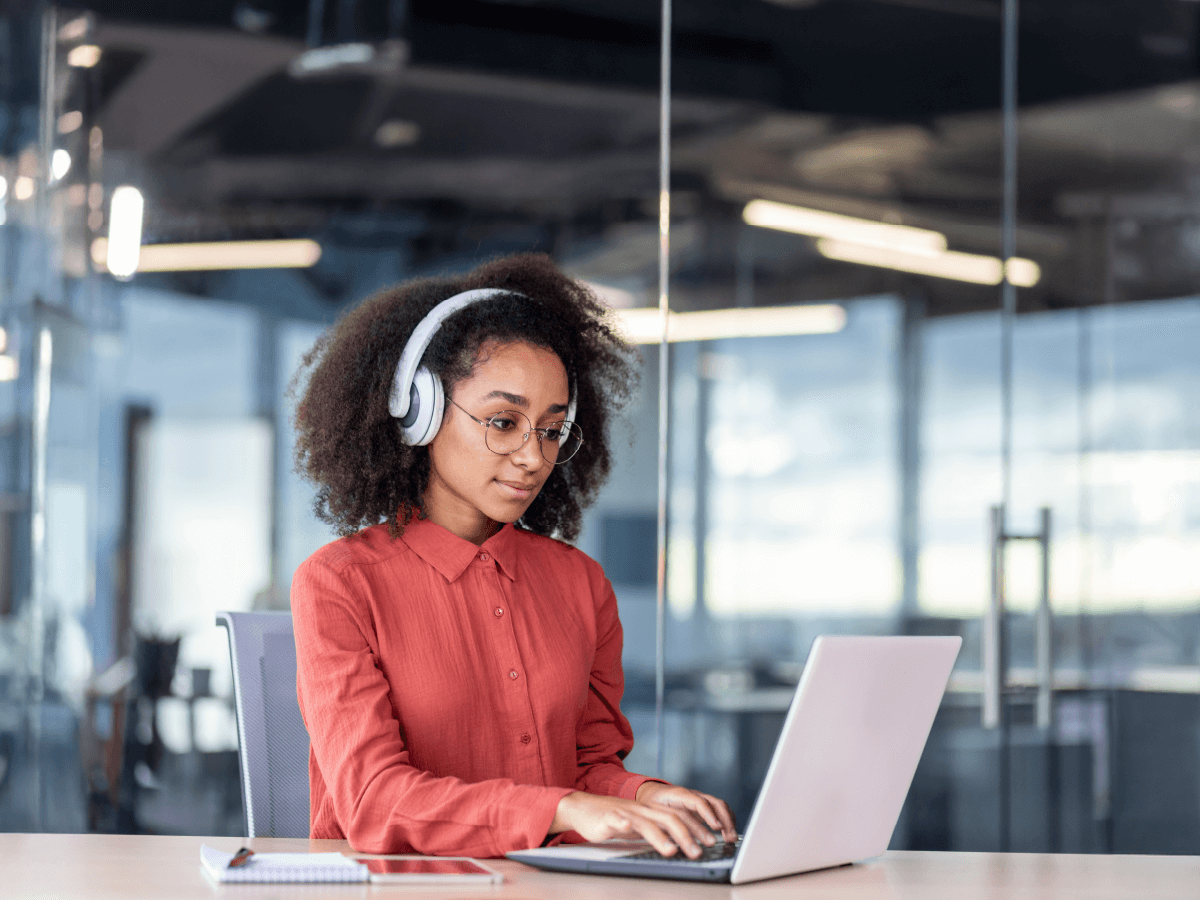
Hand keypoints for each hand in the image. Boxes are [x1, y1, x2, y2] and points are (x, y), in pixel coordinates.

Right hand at [549, 787, 735, 859]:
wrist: (582, 809)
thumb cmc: (611, 820)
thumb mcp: (638, 826)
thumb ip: (656, 832)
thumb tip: (679, 845)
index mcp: (651, 812)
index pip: (679, 817)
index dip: (696, 829)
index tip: (710, 842)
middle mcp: (642, 810)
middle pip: (669, 819)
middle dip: (687, 835)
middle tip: (699, 851)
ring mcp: (626, 813)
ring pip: (647, 823)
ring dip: (661, 837)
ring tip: (672, 851)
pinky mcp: (609, 818)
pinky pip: (618, 820)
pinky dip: (624, 823)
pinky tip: (628, 827)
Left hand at [635, 782, 736, 843]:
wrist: (652, 793)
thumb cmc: (651, 804)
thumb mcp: (652, 814)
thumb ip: (662, 827)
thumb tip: (671, 845)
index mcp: (678, 794)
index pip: (697, 802)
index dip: (708, 814)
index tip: (716, 827)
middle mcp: (692, 794)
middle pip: (714, 802)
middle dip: (724, 820)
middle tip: (729, 838)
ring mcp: (699, 798)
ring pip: (719, 806)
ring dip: (728, 821)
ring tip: (731, 839)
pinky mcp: (702, 806)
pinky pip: (718, 810)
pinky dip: (726, 821)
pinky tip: (727, 833)